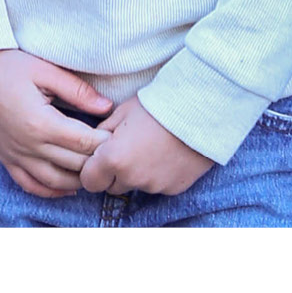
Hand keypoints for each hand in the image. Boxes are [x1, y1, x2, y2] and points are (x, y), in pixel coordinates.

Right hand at [0, 50, 113, 197]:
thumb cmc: (5, 65)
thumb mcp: (44, 70)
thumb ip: (78, 91)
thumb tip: (107, 107)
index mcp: (41, 123)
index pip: (84, 143)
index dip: (106, 143)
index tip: (120, 138)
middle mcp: (28, 146)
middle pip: (73, 164)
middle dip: (97, 161)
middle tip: (114, 155)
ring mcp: (14, 156)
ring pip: (54, 181)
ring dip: (77, 180)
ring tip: (96, 170)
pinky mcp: (4, 159)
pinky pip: (29, 185)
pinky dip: (50, 191)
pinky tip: (66, 187)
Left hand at [77, 97, 213, 197]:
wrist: (201, 108)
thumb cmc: (159, 104)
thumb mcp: (123, 111)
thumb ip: (104, 131)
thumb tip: (95, 142)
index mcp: (114, 159)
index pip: (89, 181)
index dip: (93, 169)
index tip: (101, 156)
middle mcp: (133, 178)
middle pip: (113, 186)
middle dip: (116, 171)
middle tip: (129, 148)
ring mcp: (155, 186)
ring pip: (138, 185)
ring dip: (139, 172)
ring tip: (154, 146)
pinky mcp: (175, 188)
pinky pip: (159, 185)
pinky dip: (160, 174)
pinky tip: (169, 152)